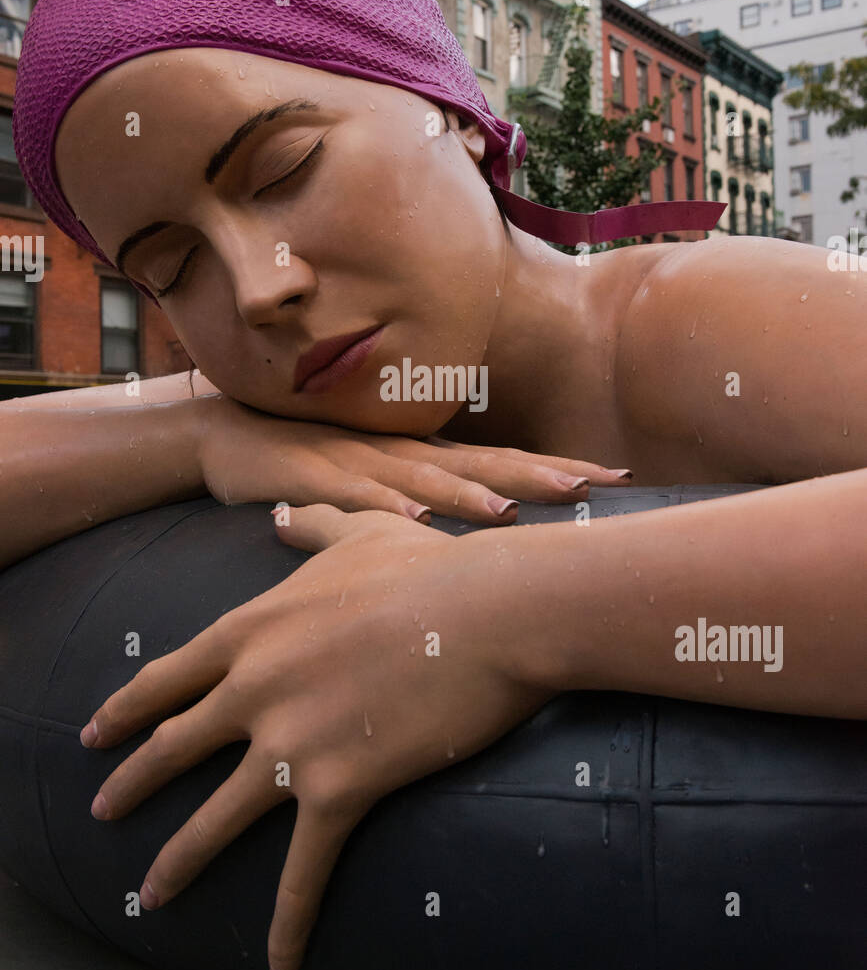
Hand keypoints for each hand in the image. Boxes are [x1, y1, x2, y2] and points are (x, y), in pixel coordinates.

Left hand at [80, 505, 552, 969]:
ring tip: (152, 894)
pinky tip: (278, 964)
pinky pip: (302, 872)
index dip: (126, 709)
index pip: (170, 677)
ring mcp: (290, 743)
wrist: (489, 610)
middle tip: (101, 808)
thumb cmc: (429, 566)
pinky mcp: (339, 789)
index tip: (93, 734)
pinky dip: (287, 924)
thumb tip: (280, 518)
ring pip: (214, 818)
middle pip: (173, 746)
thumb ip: (310, 529)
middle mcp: (254, 689)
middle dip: (132, 781)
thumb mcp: (359, 533)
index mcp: (253, 631)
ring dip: (178, 862)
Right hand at [194, 390, 631, 523]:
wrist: (222, 434)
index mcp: (419, 459)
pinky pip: (352, 497)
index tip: (617, 477)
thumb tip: (482, 535)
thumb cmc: (308, 464)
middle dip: (538, 474)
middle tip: (597, 484)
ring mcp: (356, 463)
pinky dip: (384, 507)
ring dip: (467, 496)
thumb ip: (421, 504)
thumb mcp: (374, 485)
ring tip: (513, 511)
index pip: (499, 462)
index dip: (554, 468)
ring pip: (422, 479)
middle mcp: (398, 455)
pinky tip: (413, 521)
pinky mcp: (311, 477)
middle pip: (478, 464)